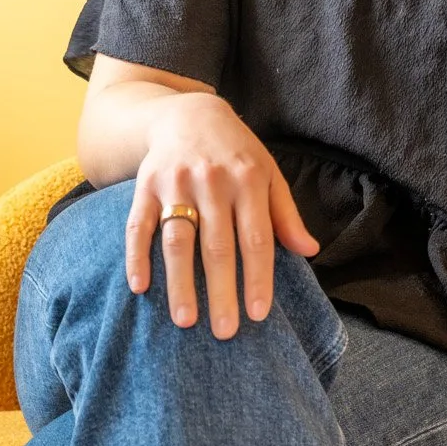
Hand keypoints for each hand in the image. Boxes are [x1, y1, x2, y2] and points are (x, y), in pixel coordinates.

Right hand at [125, 92, 320, 338]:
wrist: (188, 113)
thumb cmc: (236, 152)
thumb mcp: (268, 173)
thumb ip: (285, 214)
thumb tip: (309, 251)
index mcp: (248, 179)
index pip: (255, 237)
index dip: (257, 277)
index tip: (258, 314)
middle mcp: (212, 181)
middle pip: (217, 246)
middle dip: (221, 291)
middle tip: (225, 332)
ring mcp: (176, 183)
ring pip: (178, 240)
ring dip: (180, 283)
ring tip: (186, 321)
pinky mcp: (145, 185)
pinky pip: (138, 225)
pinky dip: (137, 256)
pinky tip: (140, 286)